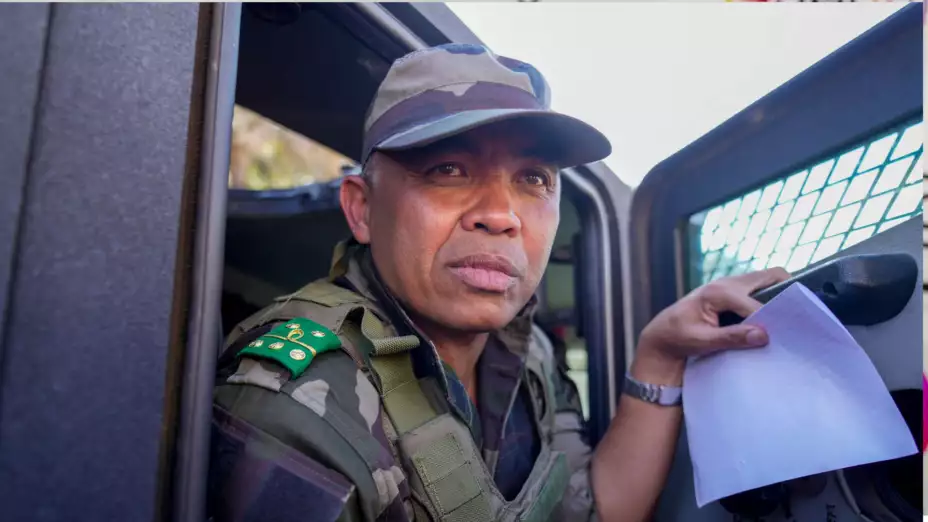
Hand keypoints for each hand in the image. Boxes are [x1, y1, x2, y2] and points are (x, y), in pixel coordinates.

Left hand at [633, 267, 790, 382]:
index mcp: (719, 292)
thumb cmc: (678, 337)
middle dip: (788, 292)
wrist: (662, 335)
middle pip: (771, 277)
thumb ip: (731, 338)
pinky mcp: (733, 293)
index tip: (789, 335)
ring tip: (793, 319)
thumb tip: (763, 335)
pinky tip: (777, 320)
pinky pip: (759, 290)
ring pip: (767, 282)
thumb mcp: (702, 340)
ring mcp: (731, 286)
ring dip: (780, 296)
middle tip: (802, 316)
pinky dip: (771, 299)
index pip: (757, 304)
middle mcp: (727, 283)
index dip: (774, 319)